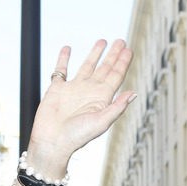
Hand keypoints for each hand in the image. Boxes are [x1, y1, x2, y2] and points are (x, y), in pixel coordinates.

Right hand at [25, 39, 134, 177]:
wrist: (52, 142)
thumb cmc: (77, 136)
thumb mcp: (101, 122)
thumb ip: (117, 107)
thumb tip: (133, 94)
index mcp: (102, 98)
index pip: (116, 76)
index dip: (123, 63)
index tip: (129, 49)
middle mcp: (89, 91)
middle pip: (105, 68)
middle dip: (113, 55)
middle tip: (121, 41)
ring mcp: (73, 89)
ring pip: (86, 66)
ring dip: (94, 54)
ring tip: (102, 41)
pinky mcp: (57, 89)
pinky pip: (61, 70)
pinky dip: (63, 58)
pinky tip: (68, 48)